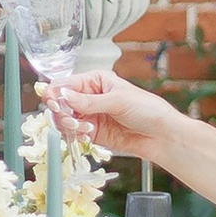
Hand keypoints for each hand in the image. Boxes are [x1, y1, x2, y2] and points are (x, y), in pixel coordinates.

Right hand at [45, 68, 177, 161]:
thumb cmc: (147, 109)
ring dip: (68, 125)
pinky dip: (75, 135)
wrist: (161, 135)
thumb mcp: (118, 101)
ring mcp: (89, 115)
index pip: (65, 84)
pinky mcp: (91, 133)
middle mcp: (88, 97)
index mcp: (94, 81)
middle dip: (61, 112)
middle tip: (71, 120)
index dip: (55, 93)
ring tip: (85, 128)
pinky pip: (73, 133)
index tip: (54, 104)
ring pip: (63, 119)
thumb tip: (64, 95)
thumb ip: (89, 101)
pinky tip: (87, 135)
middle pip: (59, 103)